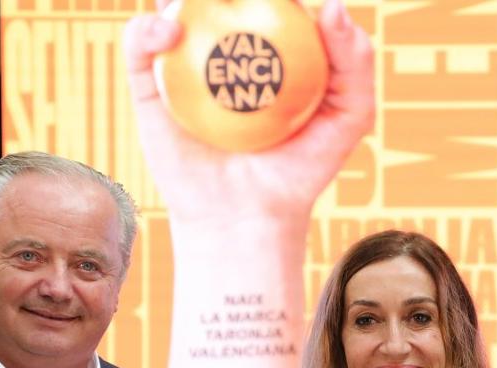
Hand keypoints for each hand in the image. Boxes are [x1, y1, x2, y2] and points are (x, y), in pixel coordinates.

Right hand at [123, 0, 375, 221]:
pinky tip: (169, 28)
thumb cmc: (302, 169)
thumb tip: (331, 5)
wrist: (248, 217)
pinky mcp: (150, 86)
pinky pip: (140, 46)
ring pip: (170, 7)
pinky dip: (148, 28)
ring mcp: (182, 63)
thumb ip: (355, 62)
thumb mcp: (349, 117)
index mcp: (266, 43)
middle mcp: (222, 46)